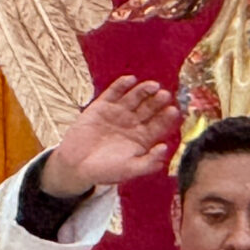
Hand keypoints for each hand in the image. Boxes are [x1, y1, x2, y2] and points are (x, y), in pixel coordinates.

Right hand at [44, 77, 179, 195]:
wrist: (75, 166)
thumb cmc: (105, 171)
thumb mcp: (130, 169)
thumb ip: (149, 162)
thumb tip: (165, 148)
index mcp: (142, 138)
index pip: (159, 125)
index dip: (166, 118)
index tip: (173, 111)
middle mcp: (133, 123)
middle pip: (149, 109)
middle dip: (157, 102)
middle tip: (165, 95)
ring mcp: (118, 113)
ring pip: (134, 98)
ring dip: (144, 91)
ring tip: (154, 85)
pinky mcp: (101, 106)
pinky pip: (113, 93)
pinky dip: (121, 85)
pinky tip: (130, 79)